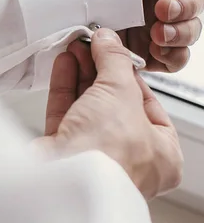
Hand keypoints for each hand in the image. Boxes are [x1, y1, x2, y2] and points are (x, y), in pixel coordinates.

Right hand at [36, 29, 182, 199]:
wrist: (65, 181)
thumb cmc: (107, 154)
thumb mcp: (121, 92)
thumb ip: (114, 61)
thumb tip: (108, 41)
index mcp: (161, 154)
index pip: (148, 103)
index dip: (130, 72)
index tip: (115, 50)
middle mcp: (127, 158)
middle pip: (114, 103)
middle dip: (100, 71)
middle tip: (91, 45)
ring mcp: (92, 156)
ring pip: (87, 108)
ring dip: (81, 76)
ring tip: (75, 49)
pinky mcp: (63, 152)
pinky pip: (66, 114)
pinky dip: (64, 88)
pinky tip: (64, 65)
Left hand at [121, 0, 203, 71]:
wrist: (60, 14)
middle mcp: (156, 2)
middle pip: (194, 6)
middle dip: (185, 8)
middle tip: (163, 11)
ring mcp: (150, 29)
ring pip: (188, 34)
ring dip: (180, 33)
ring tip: (158, 34)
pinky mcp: (142, 54)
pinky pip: (172, 59)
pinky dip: (172, 56)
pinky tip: (158, 51)